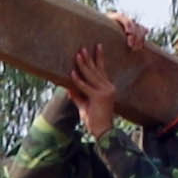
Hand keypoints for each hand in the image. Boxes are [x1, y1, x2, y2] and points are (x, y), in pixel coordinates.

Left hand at [66, 17, 127, 136]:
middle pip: (97, 70)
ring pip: (91, 75)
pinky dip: (78, 80)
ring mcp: (105, 91)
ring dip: (83, 65)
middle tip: (82, 48)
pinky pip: (85, 86)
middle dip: (89, 58)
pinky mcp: (99, 97)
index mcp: (108, 88)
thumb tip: (68, 87)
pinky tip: (72, 73)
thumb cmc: (95, 120)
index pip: (102, 69)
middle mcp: (108, 87)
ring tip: (77, 55)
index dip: (99, 58)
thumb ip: (78, 95)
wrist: (103, 131)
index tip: (97, 46)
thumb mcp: (84, 104)